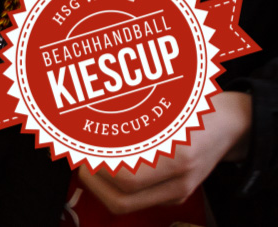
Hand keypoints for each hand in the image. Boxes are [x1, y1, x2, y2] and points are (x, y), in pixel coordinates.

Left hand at [78, 90, 250, 211]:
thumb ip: (128, 118)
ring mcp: (179, 191)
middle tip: (79, 159)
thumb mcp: (164, 105)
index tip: (80, 148)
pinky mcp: (177, 195)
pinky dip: (115, 186)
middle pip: (123, 198)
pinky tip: (106, 168)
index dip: (96, 166)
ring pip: (127, 203)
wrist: (229, 125)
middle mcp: (180, 179)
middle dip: (93, 181)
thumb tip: (88, 128)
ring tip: (88, 163)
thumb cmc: (193, 109)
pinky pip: (138, 199)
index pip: (124, 177)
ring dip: (100, 186)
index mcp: (177, 155)